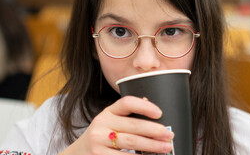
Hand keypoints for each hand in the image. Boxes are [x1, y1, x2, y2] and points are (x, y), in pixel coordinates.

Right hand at [59, 96, 173, 154]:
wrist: (77, 154)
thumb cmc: (102, 136)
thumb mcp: (111, 122)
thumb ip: (127, 116)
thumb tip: (151, 107)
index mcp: (108, 112)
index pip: (127, 103)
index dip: (144, 106)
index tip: (159, 113)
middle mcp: (101, 124)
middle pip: (133, 125)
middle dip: (155, 130)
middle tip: (169, 135)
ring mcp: (98, 142)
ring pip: (131, 143)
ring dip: (152, 146)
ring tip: (165, 147)